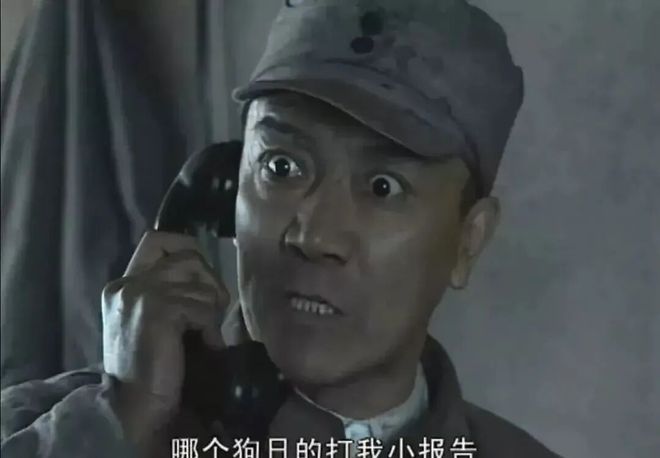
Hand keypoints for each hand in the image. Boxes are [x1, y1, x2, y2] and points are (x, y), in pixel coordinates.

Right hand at [102, 231, 228, 448]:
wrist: (133, 405)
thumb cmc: (149, 368)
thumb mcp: (151, 321)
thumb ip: (166, 292)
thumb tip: (205, 272)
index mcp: (122, 285)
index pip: (158, 239)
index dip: (187, 246)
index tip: (201, 274)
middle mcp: (128, 283)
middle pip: (189, 256)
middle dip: (210, 280)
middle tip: (212, 310)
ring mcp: (141, 294)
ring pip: (201, 284)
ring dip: (212, 311)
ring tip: (203, 334)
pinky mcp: (158, 309)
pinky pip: (204, 307)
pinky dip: (211, 328)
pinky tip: (204, 344)